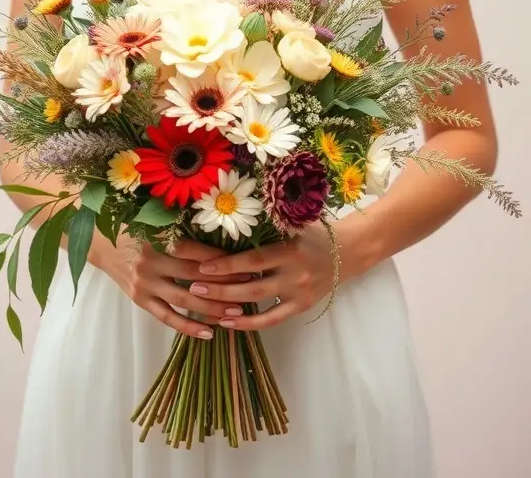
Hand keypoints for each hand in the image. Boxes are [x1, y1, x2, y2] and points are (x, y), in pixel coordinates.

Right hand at [94, 231, 251, 339]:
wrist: (100, 241)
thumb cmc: (134, 225)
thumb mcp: (156, 221)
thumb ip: (183, 230)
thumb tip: (222, 240)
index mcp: (158, 239)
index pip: (197, 254)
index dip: (223, 262)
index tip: (247, 267)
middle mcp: (151, 263)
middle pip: (195, 278)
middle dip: (224, 286)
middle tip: (250, 292)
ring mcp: (144, 284)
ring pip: (184, 300)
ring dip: (211, 309)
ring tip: (236, 315)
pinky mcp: (139, 300)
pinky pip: (166, 317)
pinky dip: (187, 326)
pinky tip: (208, 333)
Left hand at [188, 214, 371, 330]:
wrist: (349, 251)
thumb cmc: (315, 231)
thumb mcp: (294, 222)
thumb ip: (268, 224)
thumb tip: (228, 220)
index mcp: (290, 249)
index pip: (252, 260)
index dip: (226, 265)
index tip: (202, 266)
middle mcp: (295, 273)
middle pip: (251, 286)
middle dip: (220, 289)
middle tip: (193, 288)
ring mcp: (299, 293)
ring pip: (258, 304)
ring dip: (229, 307)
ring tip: (203, 305)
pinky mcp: (301, 306)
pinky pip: (272, 320)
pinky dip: (249, 323)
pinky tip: (228, 322)